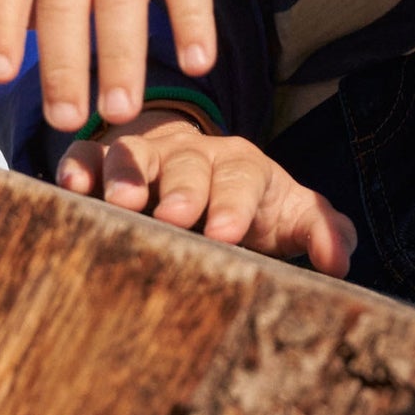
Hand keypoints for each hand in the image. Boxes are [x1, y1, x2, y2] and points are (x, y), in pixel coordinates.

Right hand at [56, 110, 356, 277]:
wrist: (200, 169)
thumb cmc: (249, 203)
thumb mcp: (288, 214)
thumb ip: (319, 231)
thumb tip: (342, 262)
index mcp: (242, 166)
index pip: (243, 179)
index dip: (235, 204)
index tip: (227, 233)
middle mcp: (193, 153)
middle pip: (189, 163)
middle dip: (183, 189)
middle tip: (175, 217)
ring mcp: (147, 154)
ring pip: (134, 153)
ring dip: (127, 174)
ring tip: (120, 202)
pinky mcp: (103, 159)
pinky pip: (86, 154)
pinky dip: (79, 166)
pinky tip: (72, 186)